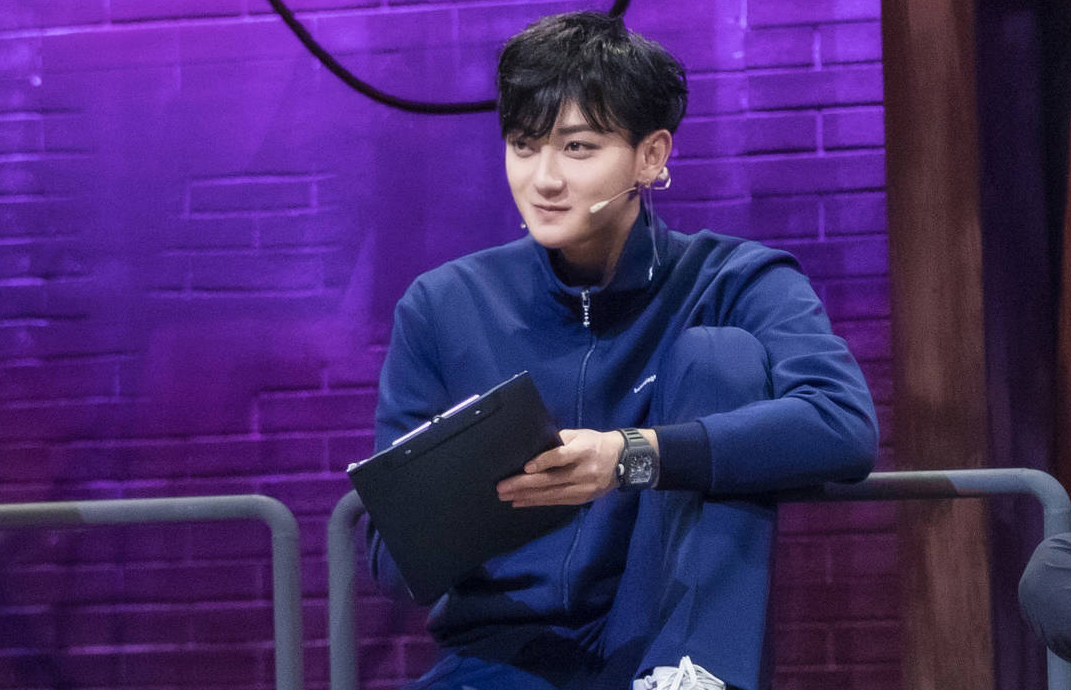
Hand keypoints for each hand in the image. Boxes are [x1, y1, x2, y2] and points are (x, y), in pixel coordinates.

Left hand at [496, 428, 623, 506]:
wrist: (623, 460)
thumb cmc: (595, 443)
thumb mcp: (580, 434)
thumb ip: (559, 440)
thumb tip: (533, 447)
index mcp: (584, 450)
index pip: (561, 457)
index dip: (543, 462)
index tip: (526, 466)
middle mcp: (584, 471)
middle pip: (551, 479)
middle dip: (524, 484)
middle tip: (502, 487)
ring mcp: (583, 488)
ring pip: (551, 494)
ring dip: (526, 496)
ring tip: (506, 497)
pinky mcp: (582, 499)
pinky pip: (556, 502)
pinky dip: (537, 502)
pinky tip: (521, 502)